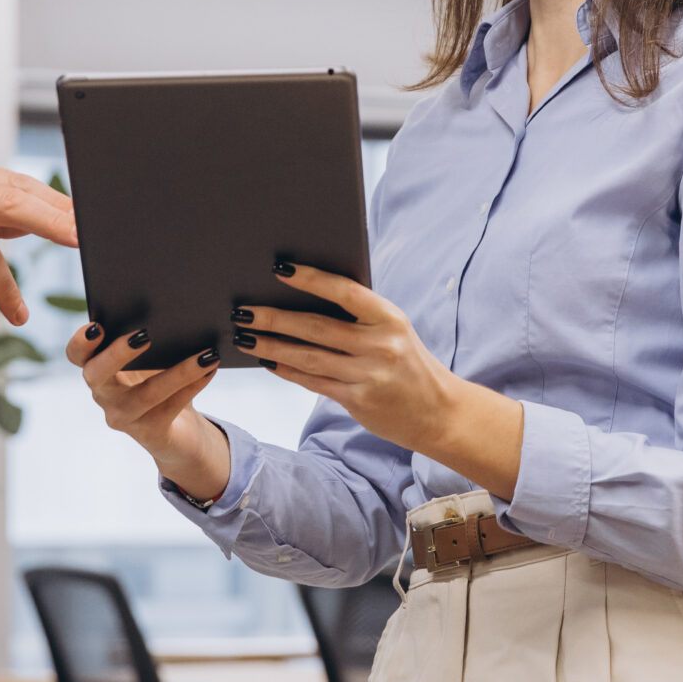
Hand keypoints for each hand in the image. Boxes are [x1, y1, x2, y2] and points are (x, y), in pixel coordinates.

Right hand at [67, 323, 231, 502]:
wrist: (177, 429)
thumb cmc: (160, 379)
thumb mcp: (152, 358)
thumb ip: (150, 337)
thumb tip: (175, 311)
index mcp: (98, 368)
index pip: (76, 355)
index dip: (80, 342)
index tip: (97, 326)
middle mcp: (103, 394)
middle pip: (96, 374)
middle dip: (117, 354)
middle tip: (144, 336)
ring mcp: (123, 416)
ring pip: (147, 393)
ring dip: (179, 371)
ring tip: (206, 354)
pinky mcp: (149, 432)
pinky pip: (171, 407)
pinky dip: (193, 385)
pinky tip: (211, 368)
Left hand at [235, 264, 524, 497]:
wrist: (439, 413)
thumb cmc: (409, 364)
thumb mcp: (394, 332)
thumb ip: (360, 317)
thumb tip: (305, 297)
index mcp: (390, 318)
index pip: (345, 292)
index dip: (311, 279)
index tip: (280, 268)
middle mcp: (381, 345)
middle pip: (317, 327)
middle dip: (274, 318)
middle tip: (242, 310)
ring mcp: (369, 375)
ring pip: (309, 357)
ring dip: (272, 346)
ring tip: (244, 337)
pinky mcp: (358, 400)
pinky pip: (314, 382)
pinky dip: (288, 370)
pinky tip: (268, 361)